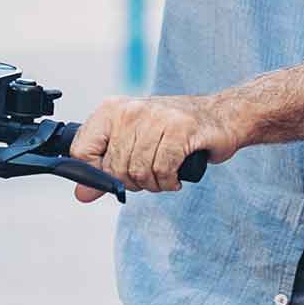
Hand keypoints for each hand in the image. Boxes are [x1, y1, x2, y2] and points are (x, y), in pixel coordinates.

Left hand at [68, 94, 242, 202]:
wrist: (221, 116)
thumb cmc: (174, 131)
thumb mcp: (133, 144)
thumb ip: (105, 169)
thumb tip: (82, 193)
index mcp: (112, 110)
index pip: (82, 150)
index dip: (96, 173)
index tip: (114, 175)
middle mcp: (131, 111)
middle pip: (113, 168)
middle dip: (132, 182)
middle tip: (150, 175)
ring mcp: (156, 118)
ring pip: (138, 172)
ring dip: (154, 184)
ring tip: (165, 174)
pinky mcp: (181, 129)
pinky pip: (162, 171)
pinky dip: (169, 182)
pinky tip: (176, 175)